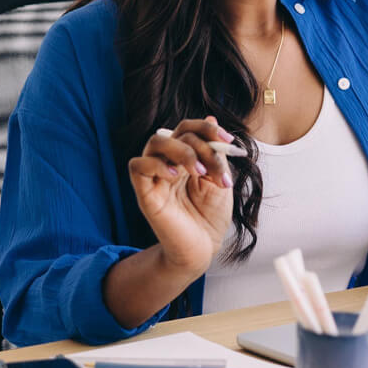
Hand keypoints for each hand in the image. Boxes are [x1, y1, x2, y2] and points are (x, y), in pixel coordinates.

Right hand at [126, 116, 234, 275]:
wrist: (203, 248)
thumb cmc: (209, 217)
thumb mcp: (219, 180)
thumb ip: (215, 153)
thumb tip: (213, 119)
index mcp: (185, 157)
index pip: (188, 128)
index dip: (207, 128)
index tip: (229, 141)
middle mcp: (168, 162)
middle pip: (175, 132)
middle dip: (201, 145)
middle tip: (215, 170)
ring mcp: (155, 177)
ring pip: (155, 142)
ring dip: (182, 151)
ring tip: (199, 172)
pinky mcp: (145, 193)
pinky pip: (138, 166)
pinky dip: (156, 164)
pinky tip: (175, 175)